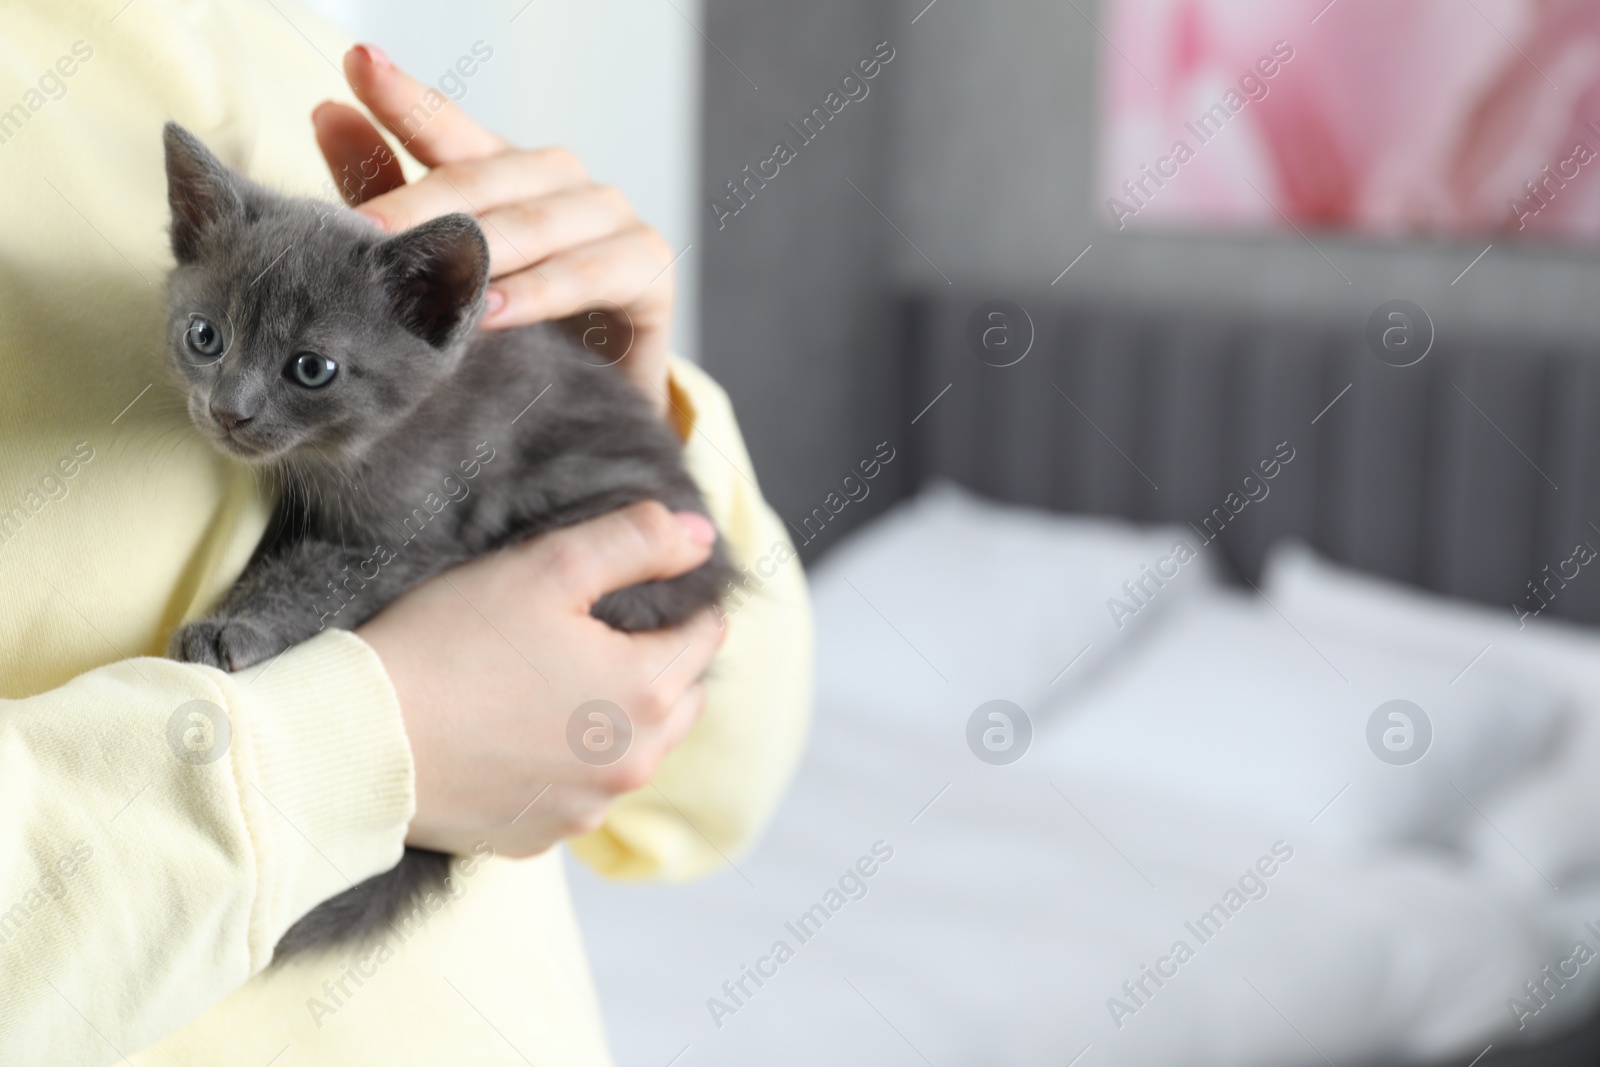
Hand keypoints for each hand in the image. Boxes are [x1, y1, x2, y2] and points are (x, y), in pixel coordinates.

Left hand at [312, 43, 677, 413]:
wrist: (590, 402)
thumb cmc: (513, 329)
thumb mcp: (437, 267)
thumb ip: (389, 194)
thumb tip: (327, 113)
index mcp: (504, 168)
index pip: (447, 126)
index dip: (405, 99)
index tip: (358, 66)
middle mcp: (559, 180)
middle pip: (486, 178)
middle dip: (425, 204)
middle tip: (367, 229)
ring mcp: (610, 215)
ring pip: (539, 223)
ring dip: (485, 253)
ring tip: (431, 280)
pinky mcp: (648, 265)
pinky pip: (590, 272)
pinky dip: (542, 292)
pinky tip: (497, 310)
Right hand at [357, 502, 724, 857]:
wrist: (361, 740)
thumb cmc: (450, 643)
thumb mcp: (548, 567)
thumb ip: (635, 542)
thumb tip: (702, 537)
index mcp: (647, 692)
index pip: (705, 636)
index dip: (679, 601)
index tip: (636, 587)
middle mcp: (632, 762)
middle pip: (681, 698)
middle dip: (656, 661)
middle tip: (594, 632)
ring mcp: (587, 807)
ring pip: (636, 750)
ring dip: (616, 717)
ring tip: (556, 682)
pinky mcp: (540, 837)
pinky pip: (580, 792)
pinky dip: (568, 763)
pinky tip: (520, 733)